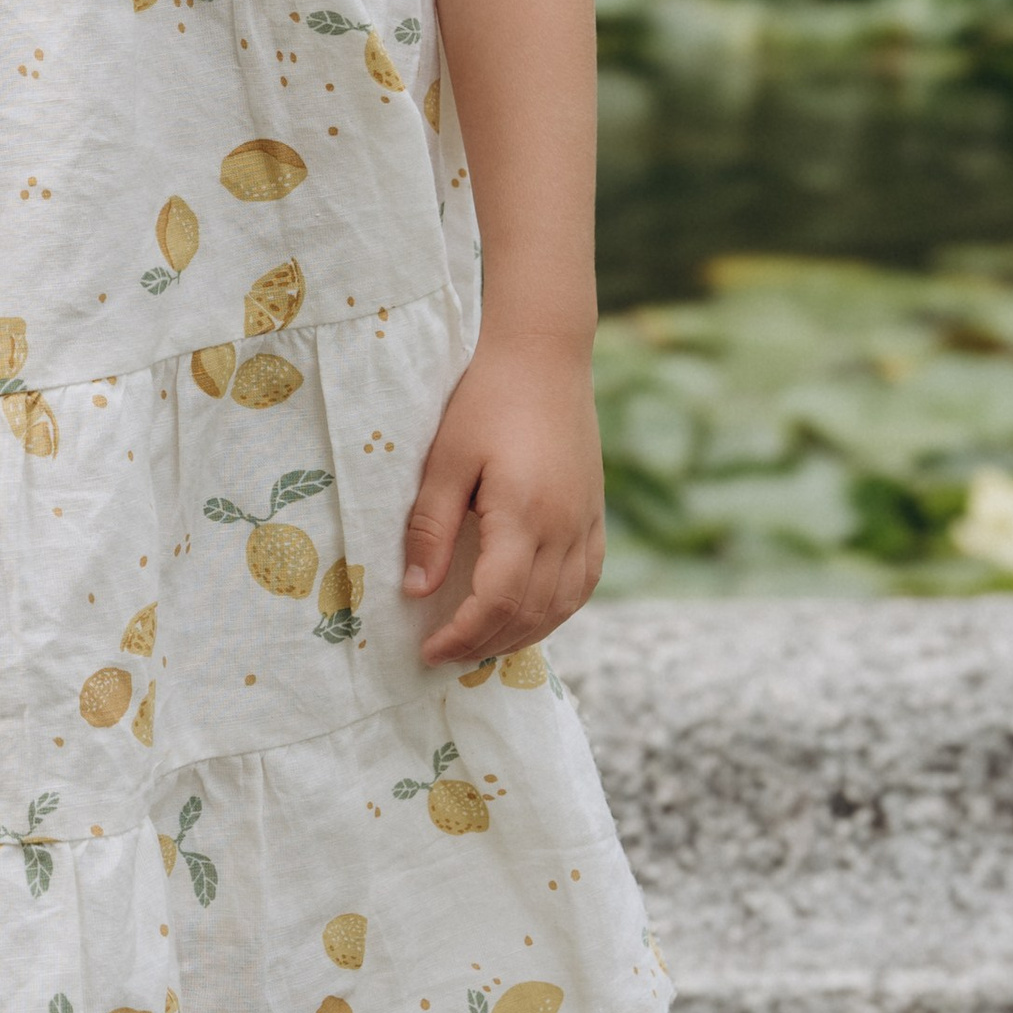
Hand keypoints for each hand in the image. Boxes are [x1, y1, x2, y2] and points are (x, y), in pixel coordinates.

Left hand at [403, 338, 605, 666]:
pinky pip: (584, 583)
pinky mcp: (595, 515)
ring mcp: (587, 522)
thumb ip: (431, 528)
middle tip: (445, 655)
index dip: (463, 636)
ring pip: (563, 605)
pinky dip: (557, 611)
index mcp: (526, 515)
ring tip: (480, 645)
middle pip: (531, 613)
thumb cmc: (485, 401)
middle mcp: (565, 527)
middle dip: (486, 644)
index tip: (429, 651)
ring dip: (522, 635)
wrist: (544, 357)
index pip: (498, 602)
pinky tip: (529, 617)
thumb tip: (416, 591)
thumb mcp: (444, 461)